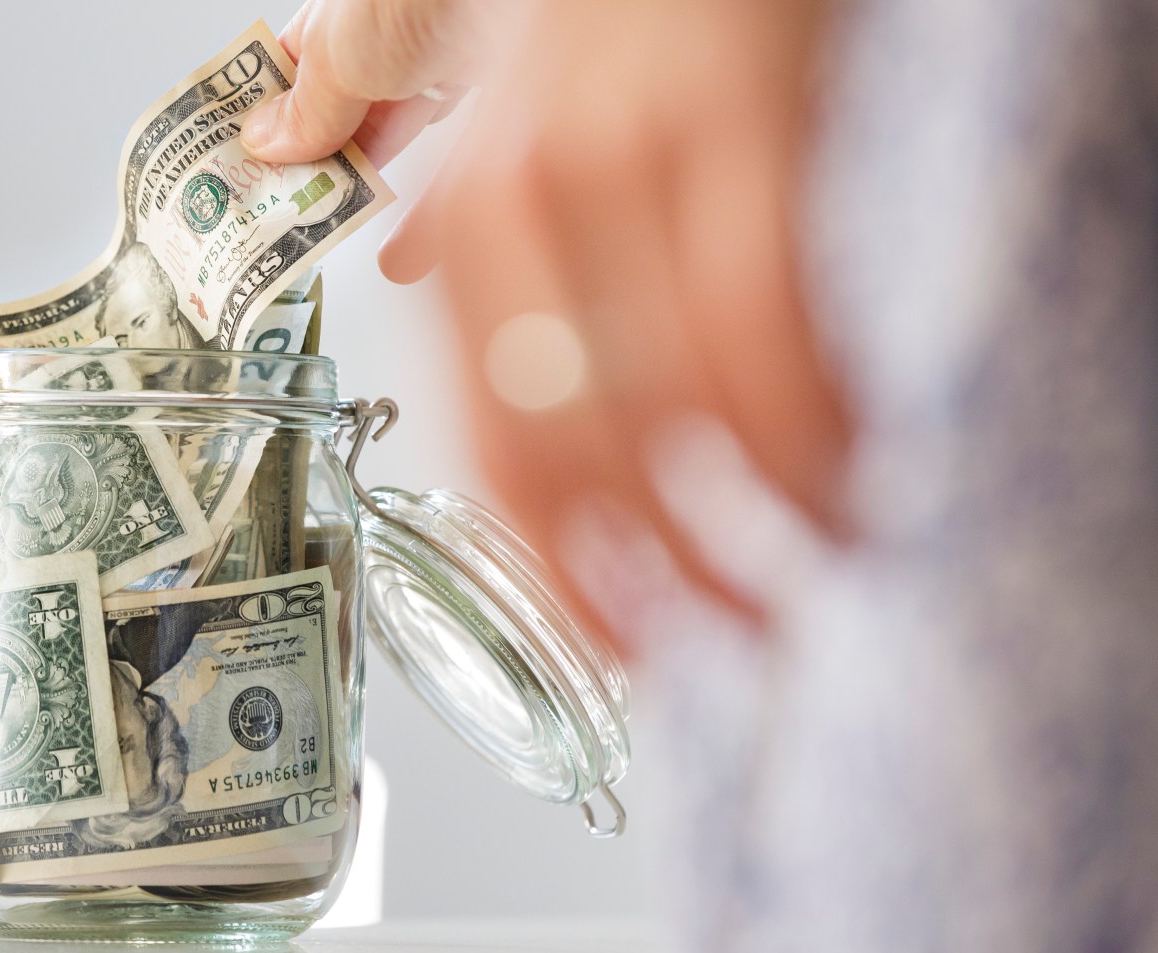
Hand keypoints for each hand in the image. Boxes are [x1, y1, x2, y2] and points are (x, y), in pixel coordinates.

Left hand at [244, 0, 851, 656]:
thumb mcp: (489, 68)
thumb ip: (423, 149)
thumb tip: (342, 205)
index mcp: (472, 204)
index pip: (493, 428)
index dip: (554, 560)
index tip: (608, 640)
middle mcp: (528, 190)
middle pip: (576, 442)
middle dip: (654, 579)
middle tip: (711, 647)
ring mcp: (634, 156)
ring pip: (682, 405)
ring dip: (754, 528)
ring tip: (798, 583)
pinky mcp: (746, 122)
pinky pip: (771, 323)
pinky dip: (814, 428)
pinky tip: (848, 481)